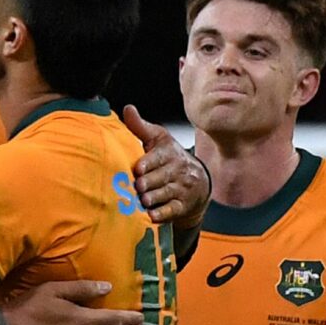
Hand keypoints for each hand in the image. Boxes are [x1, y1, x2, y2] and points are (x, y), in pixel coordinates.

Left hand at [123, 104, 208, 225]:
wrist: (197, 182)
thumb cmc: (169, 159)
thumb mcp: (158, 140)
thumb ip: (140, 127)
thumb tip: (127, 109)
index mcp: (170, 152)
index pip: (159, 157)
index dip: (148, 163)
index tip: (138, 168)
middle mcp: (179, 170)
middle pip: (162, 177)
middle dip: (149, 182)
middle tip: (137, 187)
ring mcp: (182, 189)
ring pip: (166, 193)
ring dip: (153, 198)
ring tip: (142, 200)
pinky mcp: (182, 206)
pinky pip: (172, 210)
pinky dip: (162, 214)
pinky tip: (151, 216)